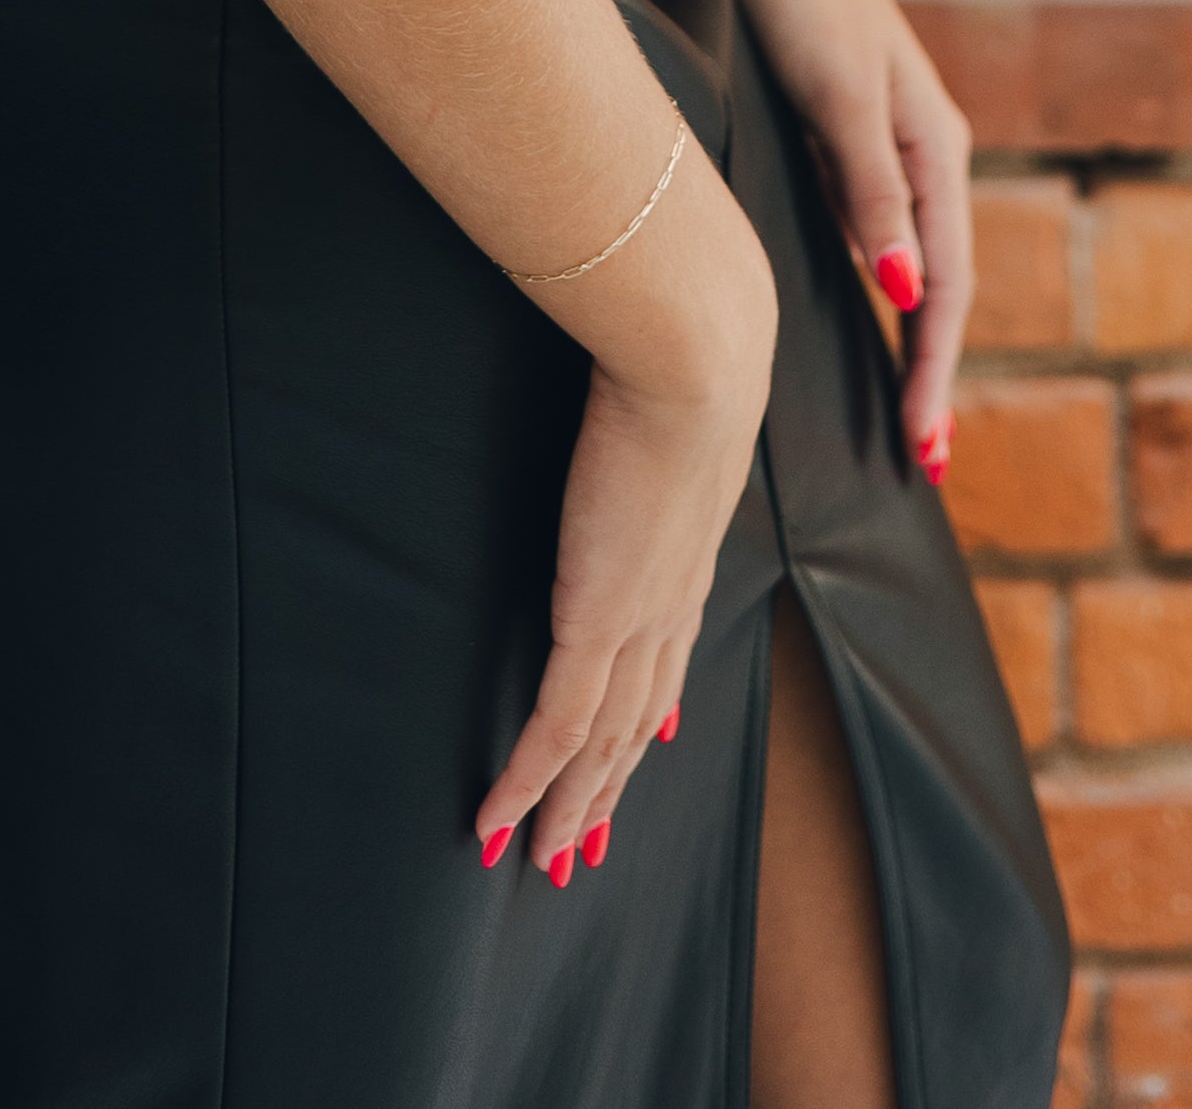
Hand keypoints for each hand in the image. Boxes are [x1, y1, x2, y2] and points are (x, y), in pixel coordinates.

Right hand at [472, 159, 771, 884]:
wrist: (696, 342)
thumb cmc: (674, 331)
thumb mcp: (666, 379)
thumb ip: (643, 399)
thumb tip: (629, 379)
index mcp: (685, 543)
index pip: (663, 654)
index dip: (646, 714)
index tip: (639, 754)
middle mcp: (671, 592)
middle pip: (638, 719)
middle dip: (609, 788)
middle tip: (580, 848)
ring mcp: (637, 613)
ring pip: (604, 741)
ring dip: (572, 806)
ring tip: (545, 860)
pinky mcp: (598, 615)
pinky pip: (556, 725)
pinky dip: (527, 783)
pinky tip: (495, 825)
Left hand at [718, 0, 971, 488]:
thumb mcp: (838, 94)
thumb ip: (873, 190)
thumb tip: (907, 290)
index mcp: (936, 148)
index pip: (947, 285)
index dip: (934, 369)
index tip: (924, 450)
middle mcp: (922, 153)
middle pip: (939, 285)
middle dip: (932, 373)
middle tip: (922, 466)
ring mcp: (885, 147)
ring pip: (907, 265)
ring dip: (908, 342)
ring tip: (899, 422)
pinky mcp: (844, 137)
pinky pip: (871, 236)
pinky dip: (877, 294)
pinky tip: (859, 323)